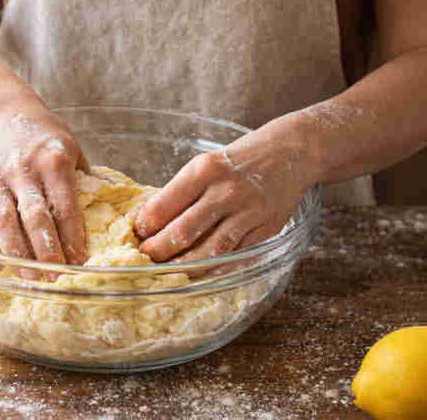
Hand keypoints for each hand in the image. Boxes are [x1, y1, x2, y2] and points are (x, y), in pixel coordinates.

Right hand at [0, 105, 89, 266]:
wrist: (2, 110)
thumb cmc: (44, 134)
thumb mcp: (72, 147)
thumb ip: (84, 179)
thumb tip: (106, 214)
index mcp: (54, 161)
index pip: (65, 206)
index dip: (72, 238)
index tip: (80, 262)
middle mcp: (24, 169)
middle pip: (35, 217)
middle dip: (46, 252)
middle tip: (55, 279)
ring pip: (4, 220)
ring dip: (16, 253)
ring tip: (28, 276)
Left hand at [134, 132, 308, 262]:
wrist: (289, 152)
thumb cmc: (238, 161)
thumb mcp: (206, 165)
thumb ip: (182, 192)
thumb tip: (152, 223)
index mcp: (205, 170)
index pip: (166, 202)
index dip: (147, 224)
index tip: (138, 235)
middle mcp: (226, 191)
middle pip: (185, 230)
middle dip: (160, 249)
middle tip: (146, 259)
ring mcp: (248, 212)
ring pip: (211, 249)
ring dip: (185, 265)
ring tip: (169, 272)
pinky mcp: (266, 229)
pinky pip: (236, 255)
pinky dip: (216, 268)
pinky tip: (201, 273)